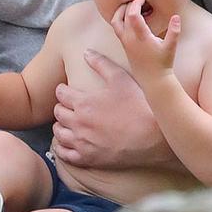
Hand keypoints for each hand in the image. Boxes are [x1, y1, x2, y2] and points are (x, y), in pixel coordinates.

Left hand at [50, 48, 173, 169]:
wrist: (153, 137)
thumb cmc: (138, 106)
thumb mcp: (120, 78)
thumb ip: (101, 64)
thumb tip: (86, 52)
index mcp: (83, 103)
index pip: (60, 94)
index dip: (63, 89)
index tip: (68, 90)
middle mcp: (78, 123)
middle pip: (58, 113)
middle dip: (62, 106)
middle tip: (70, 106)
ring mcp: (82, 143)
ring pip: (58, 133)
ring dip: (61, 126)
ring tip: (69, 123)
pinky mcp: (88, 159)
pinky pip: (64, 154)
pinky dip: (62, 148)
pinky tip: (68, 143)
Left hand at [109, 0, 179, 87]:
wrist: (152, 80)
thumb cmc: (163, 63)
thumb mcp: (171, 47)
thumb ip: (174, 31)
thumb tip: (177, 16)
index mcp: (141, 37)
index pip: (132, 15)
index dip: (136, 4)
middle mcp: (130, 39)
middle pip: (122, 15)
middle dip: (129, 5)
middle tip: (139, 0)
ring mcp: (125, 42)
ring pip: (115, 22)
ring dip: (120, 11)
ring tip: (130, 6)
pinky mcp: (124, 45)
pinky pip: (117, 28)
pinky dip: (120, 19)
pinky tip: (131, 17)